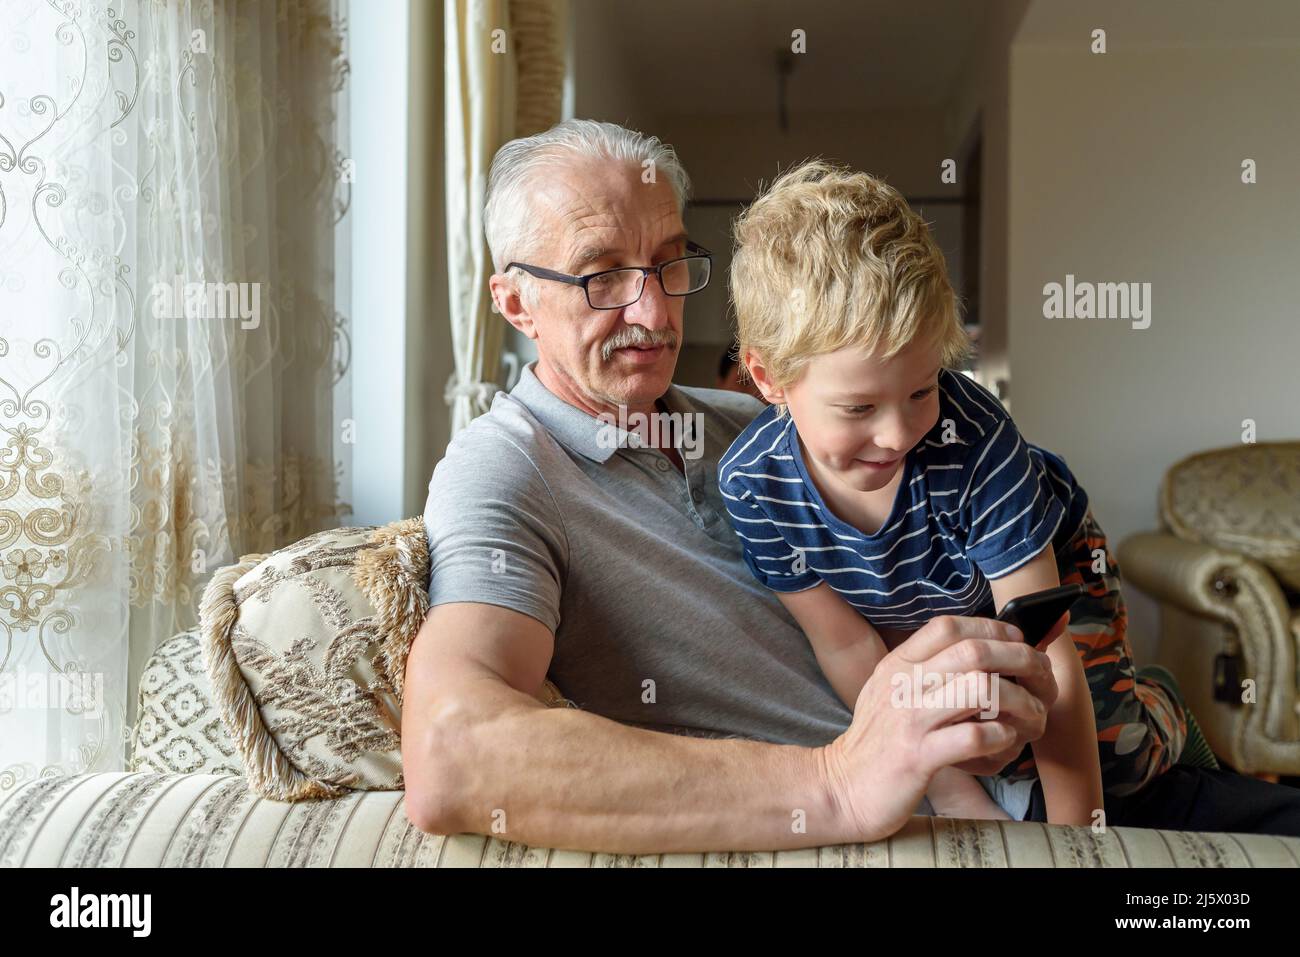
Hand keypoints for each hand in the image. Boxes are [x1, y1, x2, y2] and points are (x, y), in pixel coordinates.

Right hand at [819, 614, 1056, 840]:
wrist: (843, 788)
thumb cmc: (876, 741)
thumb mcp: (888, 691)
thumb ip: (923, 670)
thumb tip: (974, 651)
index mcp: (896, 666)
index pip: (947, 627)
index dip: (989, 628)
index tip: (1014, 640)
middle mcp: (902, 686)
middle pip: (972, 652)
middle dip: (1017, 658)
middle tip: (1038, 674)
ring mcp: (910, 721)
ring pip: (980, 689)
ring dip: (1018, 700)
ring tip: (1030, 712)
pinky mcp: (919, 757)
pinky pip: (974, 737)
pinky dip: (1001, 737)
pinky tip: (1006, 740)